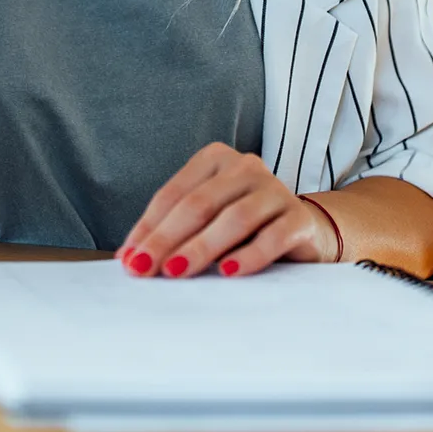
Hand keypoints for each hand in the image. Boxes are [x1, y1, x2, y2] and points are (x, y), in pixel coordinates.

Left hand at [115, 144, 340, 278]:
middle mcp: (245, 166)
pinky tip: (227, 272)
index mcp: (214, 159)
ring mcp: (275, 189)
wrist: (304, 232)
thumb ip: (172, 232)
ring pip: (233, 218)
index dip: (148, 227)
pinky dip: (248, 256)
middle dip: (166, 239)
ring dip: (201, 248)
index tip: (129, 259)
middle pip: (198, 204)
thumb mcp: (205, 222)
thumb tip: (128, 258)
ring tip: (177, 272)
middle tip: (144, 268)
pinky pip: (272, 237)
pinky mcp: (300, 218)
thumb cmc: (243, 227)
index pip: (173, 194)